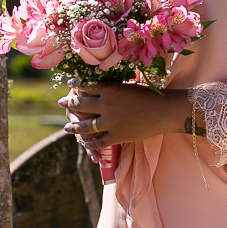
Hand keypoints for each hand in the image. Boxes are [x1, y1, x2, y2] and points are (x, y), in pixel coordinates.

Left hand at [59, 81, 189, 146]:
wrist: (164, 111)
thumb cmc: (152, 95)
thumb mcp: (130, 87)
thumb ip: (115, 90)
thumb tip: (104, 90)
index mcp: (110, 89)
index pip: (87, 86)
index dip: (77, 85)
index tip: (70, 84)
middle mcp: (105, 105)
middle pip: (81, 105)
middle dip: (69, 104)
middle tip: (61, 103)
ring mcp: (109, 122)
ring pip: (85, 126)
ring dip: (74, 127)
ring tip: (67, 128)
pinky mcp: (116, 136)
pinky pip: (99, 141)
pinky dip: (91, 144)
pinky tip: (86, 144)